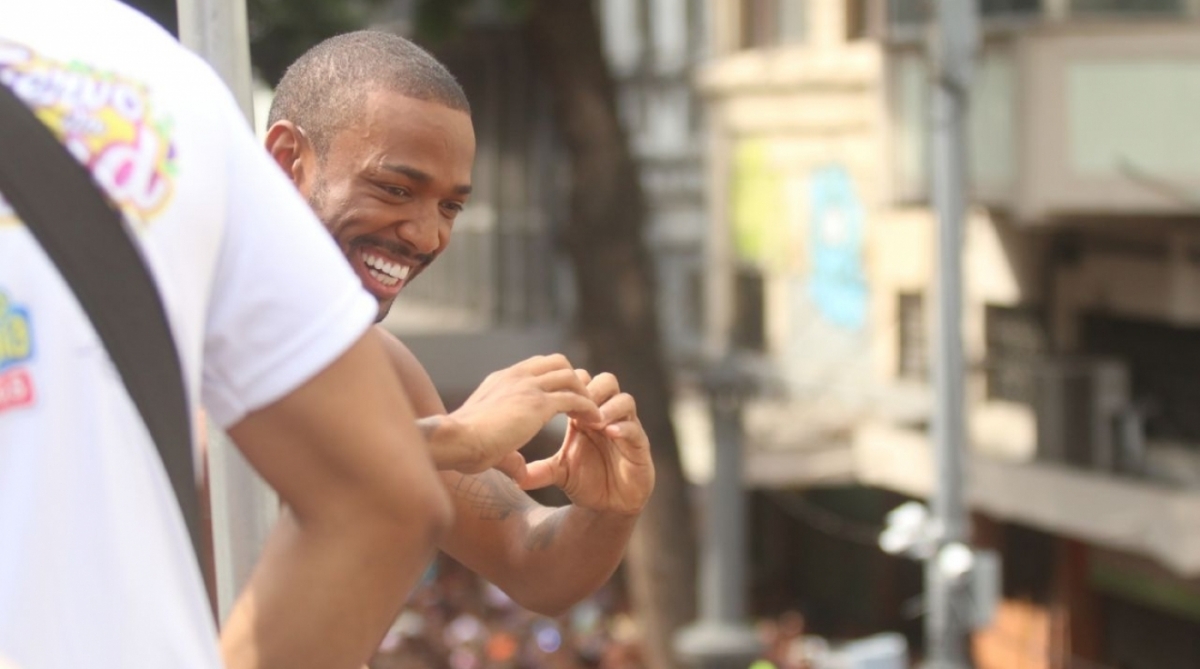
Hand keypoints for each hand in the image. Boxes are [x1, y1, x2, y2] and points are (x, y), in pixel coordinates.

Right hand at [437, 354, 602, 476]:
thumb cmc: (461, 447)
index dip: (555, 380)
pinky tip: (596, 423)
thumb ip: (508, 454)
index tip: (566, 400)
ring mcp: (526, 386)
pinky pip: (575, 398)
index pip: (535, 367)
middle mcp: (515, 377)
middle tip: (584, 404)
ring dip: (585, 393)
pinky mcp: (538, 403)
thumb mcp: (487, 444)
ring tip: (594, 414)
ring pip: (570, 376)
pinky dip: (589, 408)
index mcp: (500, 381)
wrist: (455, 442)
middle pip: (557, 362)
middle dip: (575, 380)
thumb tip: (520, 471)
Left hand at [518, 372, 654, 515]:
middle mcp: (608, 416)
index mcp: (587, 415)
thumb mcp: (558, 472)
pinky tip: (609, 433)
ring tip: (593, 420)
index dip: (572, 386)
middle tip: (576, 402)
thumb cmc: (586, 482)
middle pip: (606, 382)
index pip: (583, 384)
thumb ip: (539, 469)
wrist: (608, 506)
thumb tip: (514, 474)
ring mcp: (626, 429)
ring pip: (625, 400)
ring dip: (608, 405)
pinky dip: (623, 428)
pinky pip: (635, 429)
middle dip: (592, 389)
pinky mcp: (640, 446)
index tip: (555, 396)